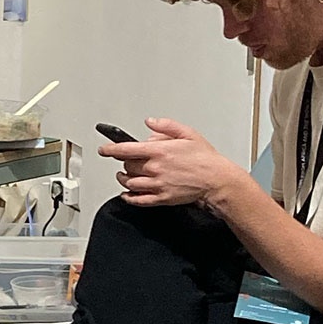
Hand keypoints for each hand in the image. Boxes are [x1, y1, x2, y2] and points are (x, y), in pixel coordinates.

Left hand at [106, 117, 244, 207]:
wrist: (218, 181)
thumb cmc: (206, 159)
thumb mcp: (188, 133)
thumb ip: (166, 126)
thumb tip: (150, 123)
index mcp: (159, 151)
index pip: (126, 150)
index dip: (110, 149)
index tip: (104, 149)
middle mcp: (155, 168)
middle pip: (127, 166)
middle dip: (123, 163)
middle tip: (125, 161)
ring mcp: (158, 185)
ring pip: (130, 183)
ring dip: (123, 179)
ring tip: (123, 175)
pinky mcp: (162, 198)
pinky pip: (139, 200)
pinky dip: (129, 198)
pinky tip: (127, 194)